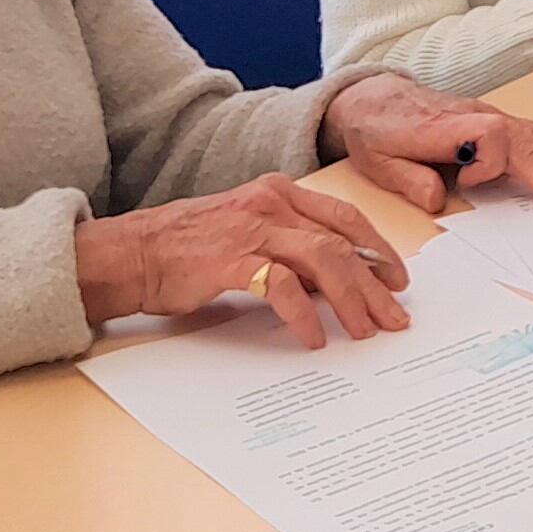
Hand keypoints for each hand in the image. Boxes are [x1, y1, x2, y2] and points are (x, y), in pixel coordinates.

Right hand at [72, 175, 408, 346]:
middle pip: (341, 242)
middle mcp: (271, 204)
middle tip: (394, 318)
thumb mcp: (249, 234)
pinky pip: (282, 287)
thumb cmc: (189, 248)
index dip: (377, 248)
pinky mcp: (231, 260)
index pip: (344, 217)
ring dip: (351, 300)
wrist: (135, 252)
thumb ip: (290, 248)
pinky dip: (304, 315)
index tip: (398, 279)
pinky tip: (313, 338)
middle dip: (374, 283)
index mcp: (278, 193)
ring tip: (365, 331)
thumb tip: (336, 282)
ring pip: (323, 259)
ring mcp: (252, 229)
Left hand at [317, 75, 532, 214]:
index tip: (469, 184)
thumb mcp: (377, 161)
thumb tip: (438, 199)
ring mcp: (489, 117)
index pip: (488, 137)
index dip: (489, 164)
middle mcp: (476, 118)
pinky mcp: (494, 121)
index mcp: (447, 128)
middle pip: (525, 139)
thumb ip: (408, 179)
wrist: (371, 98)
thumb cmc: (375, 130)